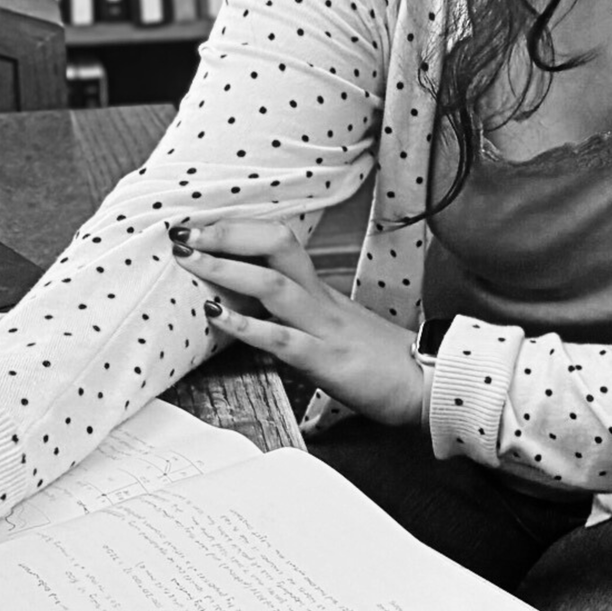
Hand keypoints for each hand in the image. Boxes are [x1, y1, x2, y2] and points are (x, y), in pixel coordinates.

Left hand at [171, 212, 425, 428]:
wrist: (427, 384)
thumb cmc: (380, 361)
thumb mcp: (333, 327)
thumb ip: (296, 316)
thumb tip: (250, 309)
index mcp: (320, 291)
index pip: (278, 241)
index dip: (237, 229)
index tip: (199, 226)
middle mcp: (319, 299)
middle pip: (275, 245)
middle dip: (226, 233)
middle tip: (184, 231)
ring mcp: (323, 328)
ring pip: (272, 284)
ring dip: (225, 268)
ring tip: (189, 259)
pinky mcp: (325, 361)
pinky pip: (281, 338)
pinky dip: (244, 324)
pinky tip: (216, 315)